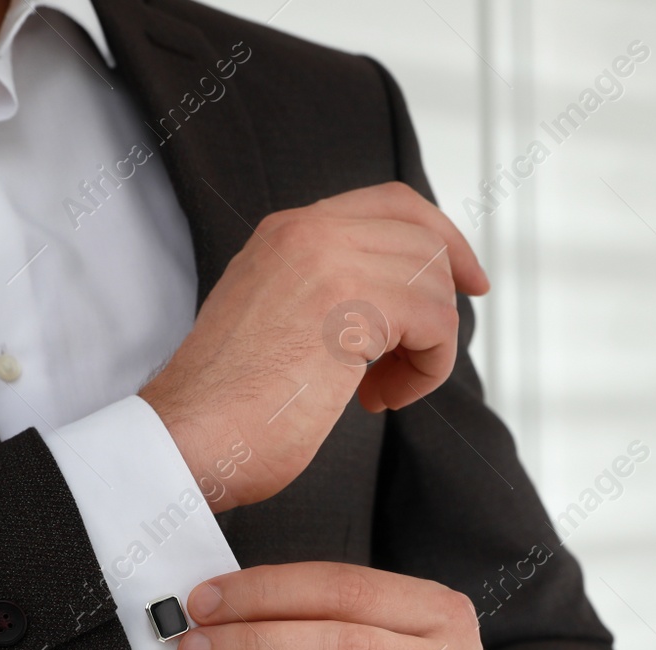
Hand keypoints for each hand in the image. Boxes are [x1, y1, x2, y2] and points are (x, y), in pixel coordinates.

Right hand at [139, 183, 489, 513]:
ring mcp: (327, 259)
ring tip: (379, 391)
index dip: (445, 238)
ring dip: (426, 350)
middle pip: (427, 242)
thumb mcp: (281, 323)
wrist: (184, 440)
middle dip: (436, 310)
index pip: (395, 203)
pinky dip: (426, 371)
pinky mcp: (350, 303)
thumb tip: (401, 306)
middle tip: (408, 366)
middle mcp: (308, 230)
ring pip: (436, 285)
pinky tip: (379, 400)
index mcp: (288, 231)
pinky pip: (437, 324)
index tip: (471, 283)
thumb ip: (330, 293)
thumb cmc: (228, 409)